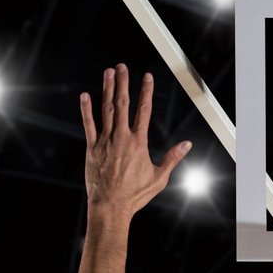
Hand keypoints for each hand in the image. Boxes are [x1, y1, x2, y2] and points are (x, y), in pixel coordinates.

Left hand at [80, 64, 190, 215]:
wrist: (111, 206)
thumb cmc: (136, 194)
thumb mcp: (159, 178)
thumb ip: (172, 158)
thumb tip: (187, 145)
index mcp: (138, 143)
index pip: (144, 111)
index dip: (146, 91)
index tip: (147, 76)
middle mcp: (121, 138)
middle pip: (123, 104)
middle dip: (123, 83)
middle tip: (123, 66)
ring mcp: (105, 141)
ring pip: (106, 110)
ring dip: (107, 89)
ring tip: (109, 72)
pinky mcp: (92, 148)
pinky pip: (88, 125)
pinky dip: (86, 109)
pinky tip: (85, 95)